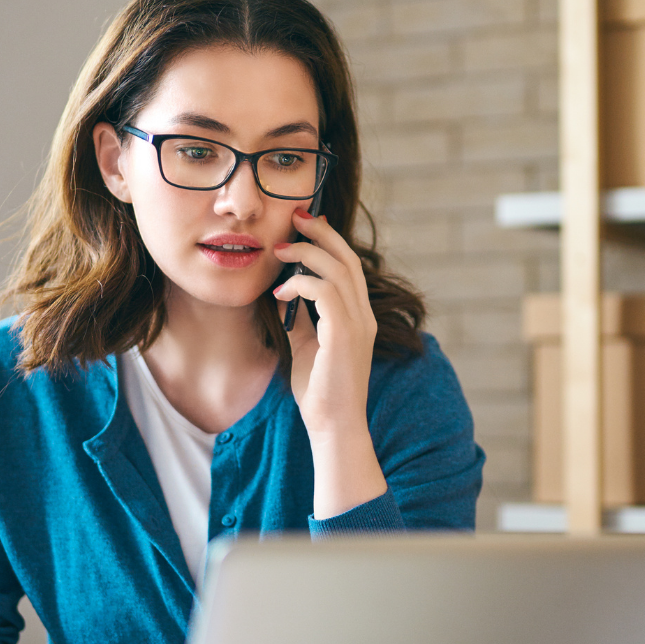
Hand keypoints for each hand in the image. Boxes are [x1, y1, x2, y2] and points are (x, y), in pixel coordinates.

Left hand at [272, 209, 386, 517]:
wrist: (334, 427)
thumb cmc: (319, 393)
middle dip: (320, 233)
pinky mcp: (346, 334)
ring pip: (338, 269)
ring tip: (280, 251)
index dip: (328, 241)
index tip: (304, 226)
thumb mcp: (306, 345)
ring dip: (306, 254)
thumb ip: (301, 319)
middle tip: (295, 216)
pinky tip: (281, 294)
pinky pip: (325, 292)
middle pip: (347, 258)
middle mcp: (364, 315)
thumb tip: (284, 294)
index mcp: (358, 316)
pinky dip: (301, 284)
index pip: (348, 267)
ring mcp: (359, 324)